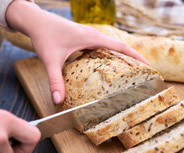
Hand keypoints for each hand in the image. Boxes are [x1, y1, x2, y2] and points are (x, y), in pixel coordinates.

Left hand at [6, 1, 148, 103]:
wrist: (35, 20)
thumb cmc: (44, 36)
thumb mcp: (50, 60)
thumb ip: (55, 80)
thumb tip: (58, 100)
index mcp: (92, 38)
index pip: (121, 46)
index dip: (136, 56)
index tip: (149, 66)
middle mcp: (94, 35)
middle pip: (120, 47)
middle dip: (133, 59)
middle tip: (144, 74)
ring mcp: (90, 36)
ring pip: (112, 46)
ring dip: (122, 57)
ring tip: (131, 72)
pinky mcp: (84, 38)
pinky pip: (103, 47)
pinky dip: (110, 56)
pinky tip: (109, 67)